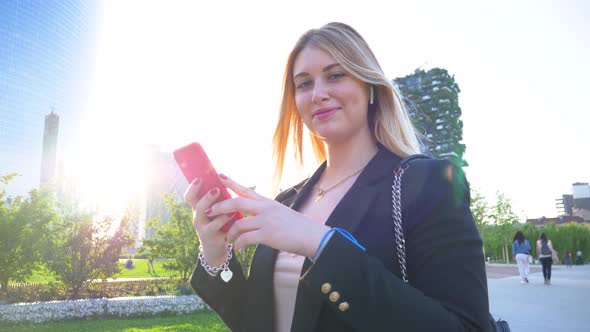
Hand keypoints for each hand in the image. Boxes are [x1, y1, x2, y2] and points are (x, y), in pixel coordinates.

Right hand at [184, 178, 234, 265]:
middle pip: (197, 206)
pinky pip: (217, 227)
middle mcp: (198, 218)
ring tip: (229, 201)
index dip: (192, 187)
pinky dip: (225, 219)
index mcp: (198, 208)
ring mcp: (203, 228)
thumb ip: (217, 198)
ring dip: (217, 208)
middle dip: (207, 197)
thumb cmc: (217, 224)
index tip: (200, 178)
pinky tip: (233, 214)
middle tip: (216, 189)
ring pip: (206, 217)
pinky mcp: (212, 237)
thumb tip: (223, 176)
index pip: (189, 197)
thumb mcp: (215, 211)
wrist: (216, 249)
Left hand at [208, 174, 330, 257]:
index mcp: (268, 202)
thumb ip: (267, 212)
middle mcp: (266, 208)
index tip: (219, 175)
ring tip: (228, 240)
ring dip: (229, 233)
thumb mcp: (281, 213)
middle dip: (220, 207)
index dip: (231, 182)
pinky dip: (239, 244)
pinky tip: (237, 248)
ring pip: (238, 224)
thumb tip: (254, 215)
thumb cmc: (298, 227)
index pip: (246, 190)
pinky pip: (246, 238)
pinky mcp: (268, 235)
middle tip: (209, 211)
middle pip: (236, 203)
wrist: (313, 236)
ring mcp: (266, 221)